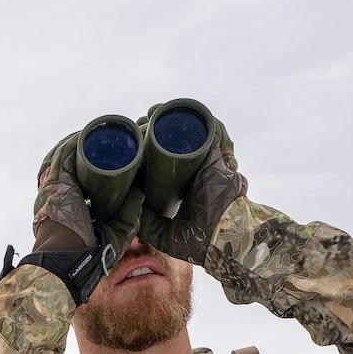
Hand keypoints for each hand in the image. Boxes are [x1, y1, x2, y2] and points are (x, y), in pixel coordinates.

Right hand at [19, 132, 142, 304]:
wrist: (69, 259)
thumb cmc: (88, 253)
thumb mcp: (116, 233)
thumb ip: (129, 215)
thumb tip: (140, 192)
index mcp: (71, 205)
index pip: (81, 177)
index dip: (95, 164)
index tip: (114, 156)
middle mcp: (60, 192)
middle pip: (72, 161)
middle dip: (90, 148)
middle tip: (112, 140)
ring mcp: (56, 186)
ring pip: (66, 154)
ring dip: (83, 141)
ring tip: (102, 133)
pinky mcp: (57, 181)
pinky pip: (63, 153)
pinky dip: (74, 142)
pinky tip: (89, 134)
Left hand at [138, 110, 246, 264]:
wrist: (223, 240)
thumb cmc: (199, 241)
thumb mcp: (163, 233)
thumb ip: (147, 223)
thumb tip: (130, 206)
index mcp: (180, 185)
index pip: (161, 160)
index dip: (146, 148)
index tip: (132, 142)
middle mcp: (193, 170)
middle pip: (173, 140)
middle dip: (155, 128)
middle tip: (139, 123)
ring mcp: (206, 162)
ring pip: (189, 131)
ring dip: (171, 117)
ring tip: (153, 113)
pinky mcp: (216, 156)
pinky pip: (212, 130)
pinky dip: (197, 118)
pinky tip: (177, 112)